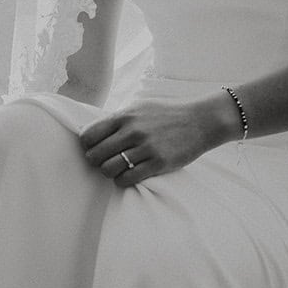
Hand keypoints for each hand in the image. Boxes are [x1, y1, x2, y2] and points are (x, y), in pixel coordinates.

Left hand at [79, 95, 234, 185]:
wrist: (200, 121)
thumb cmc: (166, 114)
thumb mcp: (139, 107)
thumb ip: (117, 119)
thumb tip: (92, 132)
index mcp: (125, 115)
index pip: (88, 135)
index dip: (87, 145)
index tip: (94, 148)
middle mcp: (133, 131)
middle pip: (95, 155)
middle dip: (96, 161)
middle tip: (104, 161)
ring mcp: (146, 147)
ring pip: (108, 169)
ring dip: (109, 172)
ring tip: (117, 169)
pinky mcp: (158, 163)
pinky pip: (127, 179)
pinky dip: (123, 180)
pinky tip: (129, 175)